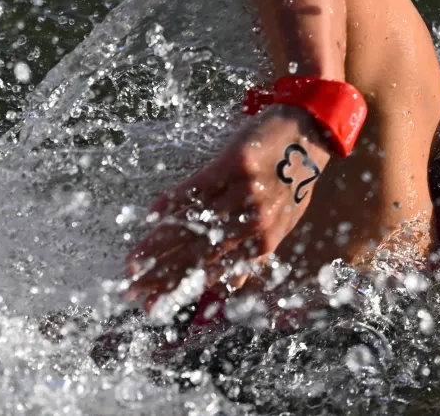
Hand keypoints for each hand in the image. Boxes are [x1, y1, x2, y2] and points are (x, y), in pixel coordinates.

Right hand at [124, 104, 330, 312]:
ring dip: (159, 244)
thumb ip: (255, 253)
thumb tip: (231, 286)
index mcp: (263, 240)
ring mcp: (245, 192)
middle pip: (200, 252)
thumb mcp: (282, 221)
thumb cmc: (292, 180)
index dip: (181, 289)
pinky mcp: (237, 164)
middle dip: (162, 275)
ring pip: (195, 223)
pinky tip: (151, 214)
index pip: (214, 270)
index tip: (152, 305)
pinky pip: (199, 186)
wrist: (309, 133)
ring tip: (133, 261)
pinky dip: (174, 200)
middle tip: (130, 290)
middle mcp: (255, 220)